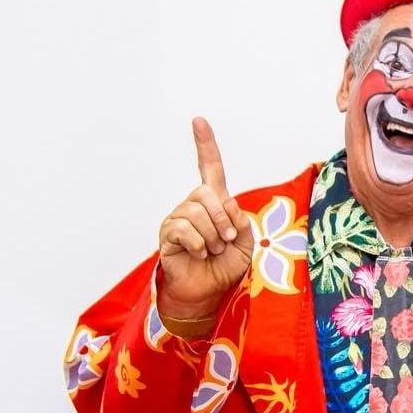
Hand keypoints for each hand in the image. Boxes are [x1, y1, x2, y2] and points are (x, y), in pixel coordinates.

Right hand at [158, 117, 253, 318]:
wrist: (208, 291)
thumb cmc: (225, 266)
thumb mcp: (245, 242)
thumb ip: (240, 221)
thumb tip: (225, 203)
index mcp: (214, 202)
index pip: (210, 168)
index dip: (205, 145)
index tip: (198, 121)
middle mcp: (193, 205)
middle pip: (206, 194)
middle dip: (223, 219)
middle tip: (227, 240)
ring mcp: (178, 218)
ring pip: (195, 213)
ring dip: (212, 236)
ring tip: (212, 251)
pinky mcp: (168, 234)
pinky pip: (184, 230)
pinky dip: (199, 245)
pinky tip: (199, 254)